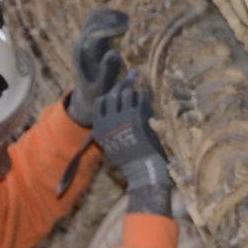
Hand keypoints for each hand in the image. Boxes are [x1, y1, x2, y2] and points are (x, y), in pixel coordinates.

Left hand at [65, 7, 129, 120]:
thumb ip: (107, 71)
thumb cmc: (96, 94)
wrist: (85, 97)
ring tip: (128, 20)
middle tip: (129, 23)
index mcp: (82, 55)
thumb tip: (114, 52)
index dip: (109, 28)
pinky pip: (97, 19)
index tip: (126, 27)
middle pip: (93, 21)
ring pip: (94, 17)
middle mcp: (81, 44)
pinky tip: (125, 21)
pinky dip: (110, 16)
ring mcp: (84, 39)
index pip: (94, 34)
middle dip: (111, 19)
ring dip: (110, 15)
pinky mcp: (90, 38)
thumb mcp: (102, 88)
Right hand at [88, 75, 172, 215]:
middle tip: (131, 78)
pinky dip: (145, 99)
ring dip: (134, 91)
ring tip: (140, 93)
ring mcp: (123, 118)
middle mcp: (109, 121)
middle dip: (122, 85)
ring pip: (127, 93)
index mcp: (100, 128)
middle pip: (113, 94)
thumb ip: (109, 126)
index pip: (99, 102)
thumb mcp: (111, 144)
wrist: (143, 169)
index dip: (108, 95)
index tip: (117, 92)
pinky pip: (141, 99)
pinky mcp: (138, 117)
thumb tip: (111, 105)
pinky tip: (148, 103)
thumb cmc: (130, 158)